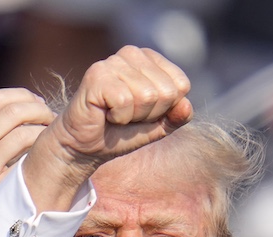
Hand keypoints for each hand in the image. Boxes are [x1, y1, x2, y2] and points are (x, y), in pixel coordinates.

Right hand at [0, 39, 54, 236]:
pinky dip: (38, 153)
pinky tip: (45, 156)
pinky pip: (23, 160)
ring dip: (43, 130)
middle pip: (13, 110)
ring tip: (51, 134)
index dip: (21, 96)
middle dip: (38, 108)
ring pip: (22, 132)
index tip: (34, 102)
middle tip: (49, 116)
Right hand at [23, 46, 193, 213]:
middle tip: (127, 116)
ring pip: (147, 96)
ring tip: (115, 115)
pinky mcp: (97, 75)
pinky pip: (125, 101)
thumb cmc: (120, 132)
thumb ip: (177, 116)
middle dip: (149, 114)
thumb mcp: (157, 126)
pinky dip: (119, 117)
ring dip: (133, 117)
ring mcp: (113, 61)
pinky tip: (105, 114)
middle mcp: (132, 53)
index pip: (181, 85)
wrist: (85, 146)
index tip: (143, 113)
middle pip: (167, 92)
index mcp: (150, 59)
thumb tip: (187, 106)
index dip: (165, 109)